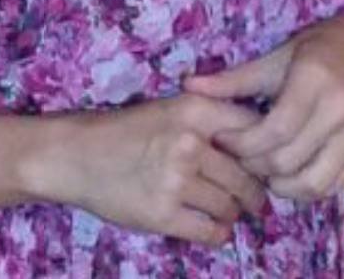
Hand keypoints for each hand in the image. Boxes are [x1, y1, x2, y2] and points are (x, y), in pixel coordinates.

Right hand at [38, 93, 265, 248]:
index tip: (264, 165)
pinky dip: (218, 233)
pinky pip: (210, 232)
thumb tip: (260, 147)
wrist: (78, 154)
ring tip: (227, 211)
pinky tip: (213, 227)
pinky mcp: (163, 215)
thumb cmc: (128, 129)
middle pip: (246, 175)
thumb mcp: (171, 109)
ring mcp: (176, 180)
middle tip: (255, 199)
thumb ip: (212, 121)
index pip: (253, 130)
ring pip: (230, 206)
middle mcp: (190, 142)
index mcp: (194, 109)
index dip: (263, 152)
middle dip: (254, 192)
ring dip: (233, 213)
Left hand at [184, 9, 343, 201]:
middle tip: (238, 157)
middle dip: (255, 166)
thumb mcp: (278, 55)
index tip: (223, 140)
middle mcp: (343, 109)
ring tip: (262, 167)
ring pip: (313, 183)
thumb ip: (235, 78)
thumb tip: (188, 86)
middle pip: (289, 160)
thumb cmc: (323, 45)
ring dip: (281, 184)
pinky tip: (289, 172)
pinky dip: (307, 187)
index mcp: (316, 80)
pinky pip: (334, 184)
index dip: (242, 144)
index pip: (273, 132)